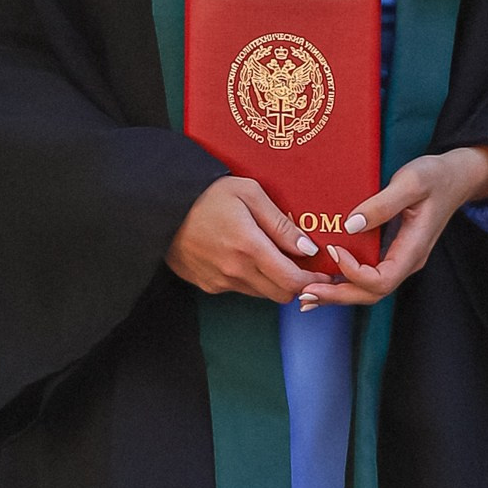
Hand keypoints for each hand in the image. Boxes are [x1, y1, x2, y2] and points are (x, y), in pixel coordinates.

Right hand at [166, 175, 320, 300]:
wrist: (161, 207)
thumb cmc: (207, 194)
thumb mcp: (249, 193)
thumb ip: (280, 223)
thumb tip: (308, 248)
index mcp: (249, 246)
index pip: (292, 281)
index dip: (315, 281)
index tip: (327, 274)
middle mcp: (235, 270)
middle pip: (281, 294)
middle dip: (297, 283)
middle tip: (304, 266)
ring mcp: (220, 281)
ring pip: (261, 293)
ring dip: (273, 281)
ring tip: (274, 258)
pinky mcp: (208, 285)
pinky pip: (240, 289)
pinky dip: (251, 279)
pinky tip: (246, 258)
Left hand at [292, 145, 487, 308]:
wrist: (456, 176)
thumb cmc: (436, 175)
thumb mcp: (411, 182)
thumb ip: (382, 204)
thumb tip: (349, 226)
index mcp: (413, 249)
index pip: (381, 279)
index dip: (354, 273)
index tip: (333, 249)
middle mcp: (406, 261)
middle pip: (371, 294)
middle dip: (337, 296)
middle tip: (305, 294)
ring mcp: (398, 259)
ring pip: (367, 289)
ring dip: (337, 293)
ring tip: (306, 294)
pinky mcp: (390, 252)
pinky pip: (366, 275)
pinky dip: (344, 280)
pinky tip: (322, 278)